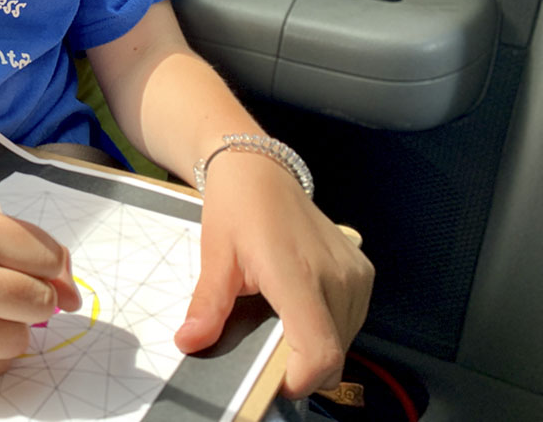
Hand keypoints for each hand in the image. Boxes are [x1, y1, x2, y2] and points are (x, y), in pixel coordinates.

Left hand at [174, 152, 373, 397]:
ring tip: (280, 324)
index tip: (273, 382)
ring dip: (316, 347)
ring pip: (344, 340)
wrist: (259, 170)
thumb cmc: (235, 210)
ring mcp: (355, 274)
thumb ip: (208, 307)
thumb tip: (189, 343)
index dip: (299, 379)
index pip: (319, 350)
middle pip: (333, 353)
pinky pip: (352, 319)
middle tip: (266, 352)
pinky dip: (329, 327)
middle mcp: (337, 276)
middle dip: (301, 366)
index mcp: (298, 274)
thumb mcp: (215, 258)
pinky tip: (301, 309)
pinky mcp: (363, 271)